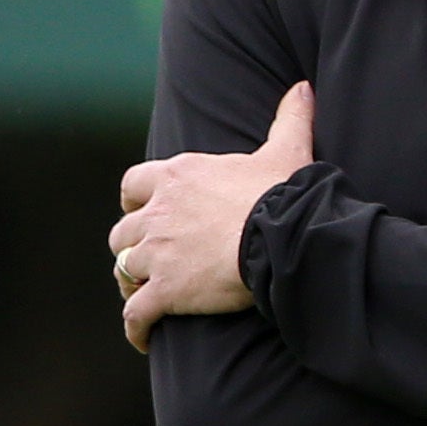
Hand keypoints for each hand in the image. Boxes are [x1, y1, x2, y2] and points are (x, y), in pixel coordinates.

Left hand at [112, 83, 315, 346]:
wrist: (282, 238)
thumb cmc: (283, 193)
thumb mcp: (287, 150)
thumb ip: (289, 118)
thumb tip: (303, 87)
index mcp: (178, 177)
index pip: (133, 184)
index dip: (136, 199)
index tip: (145, 209)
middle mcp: (157, 213)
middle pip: (123, 231)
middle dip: (133, 245)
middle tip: (149, 259)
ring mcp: (157, 253)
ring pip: (124, 270)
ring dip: (132, 282)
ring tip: (144, 294)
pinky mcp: (164, 291)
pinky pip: (136, 314)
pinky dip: (137, 328)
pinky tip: (143, 338)